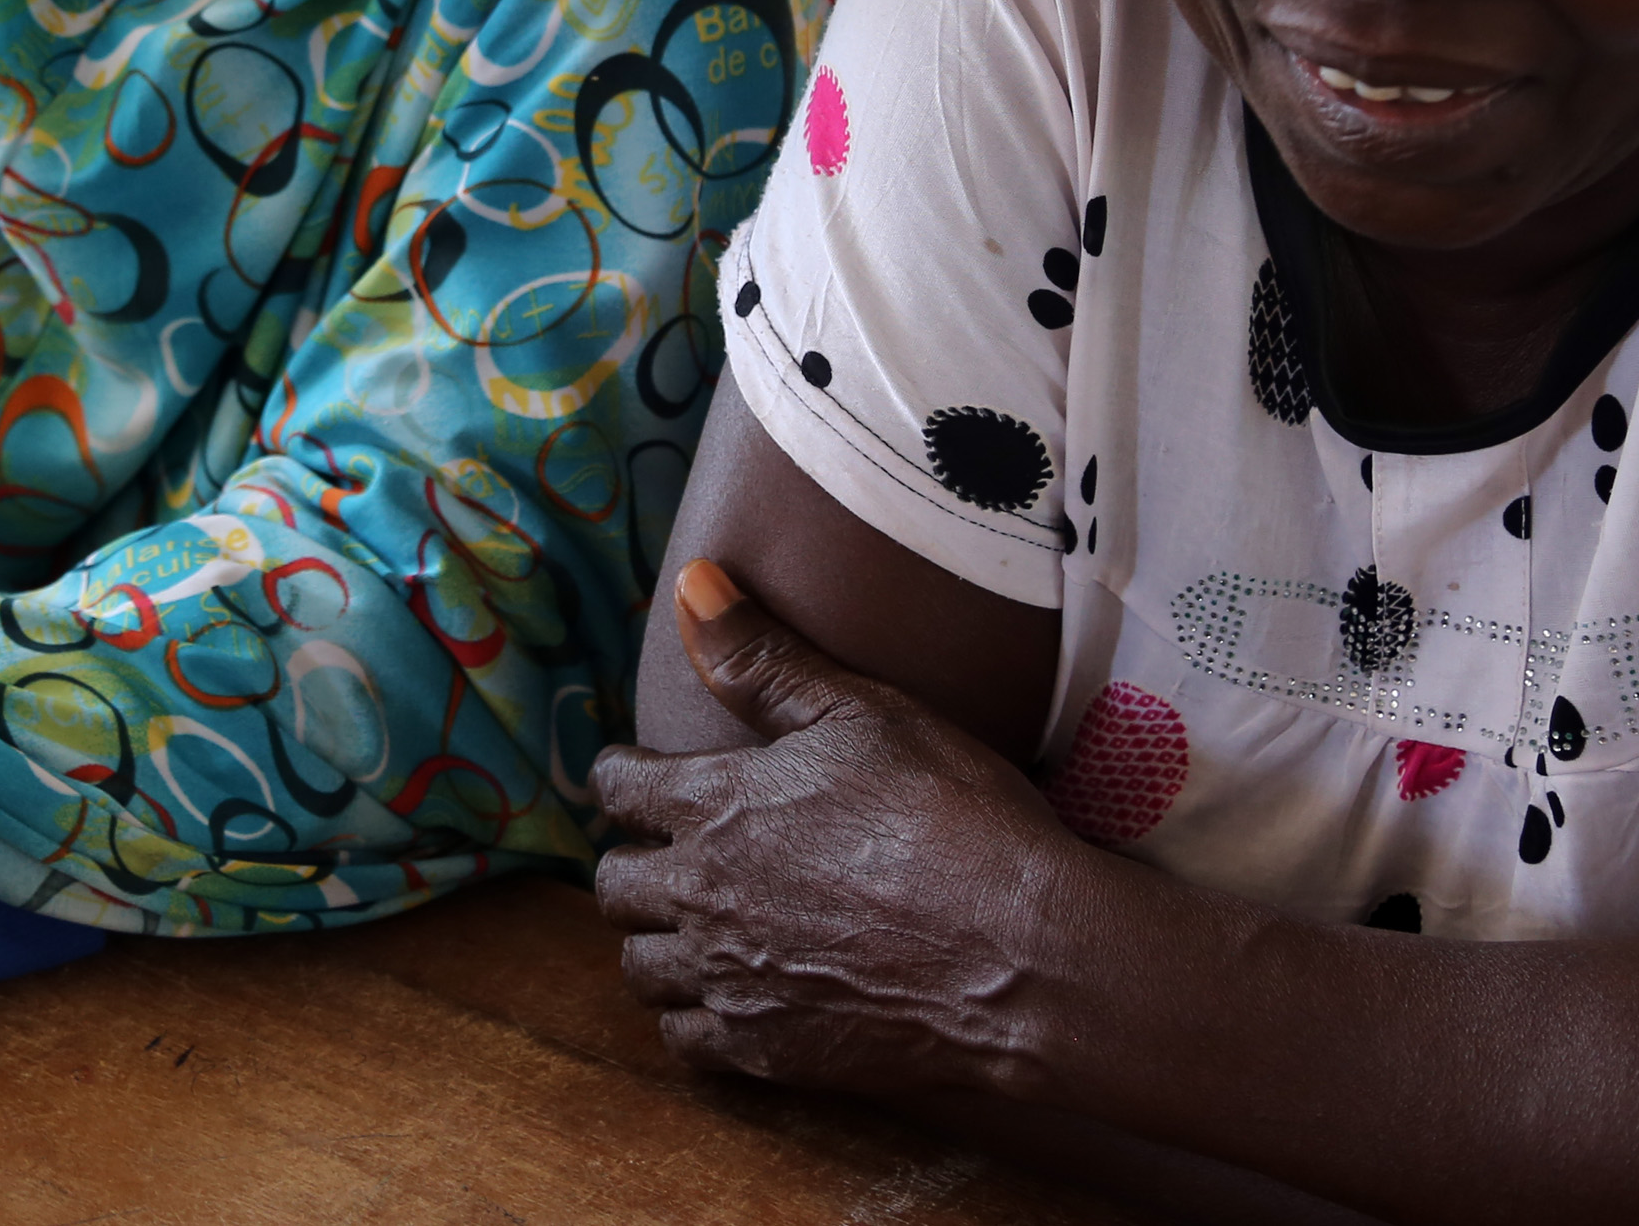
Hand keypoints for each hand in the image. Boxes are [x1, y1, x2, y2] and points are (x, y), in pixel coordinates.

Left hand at [591, 561, 1120, 1101]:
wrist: (1023, 954)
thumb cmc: (954, 816)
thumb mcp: (864, 712)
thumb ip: (764, 659)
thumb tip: (690, 586)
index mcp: (712, 806)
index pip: (617, 786)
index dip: (625, 776)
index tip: (642, 778)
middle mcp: (701, 895)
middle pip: (615, 885)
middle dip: (636, 862)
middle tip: (676, 855)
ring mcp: (729, 980)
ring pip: (639, 969)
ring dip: (657, 943)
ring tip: (696, 928)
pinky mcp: (767, 1051)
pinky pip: (688, 1043)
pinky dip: (696, 1021)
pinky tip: (731, 999)